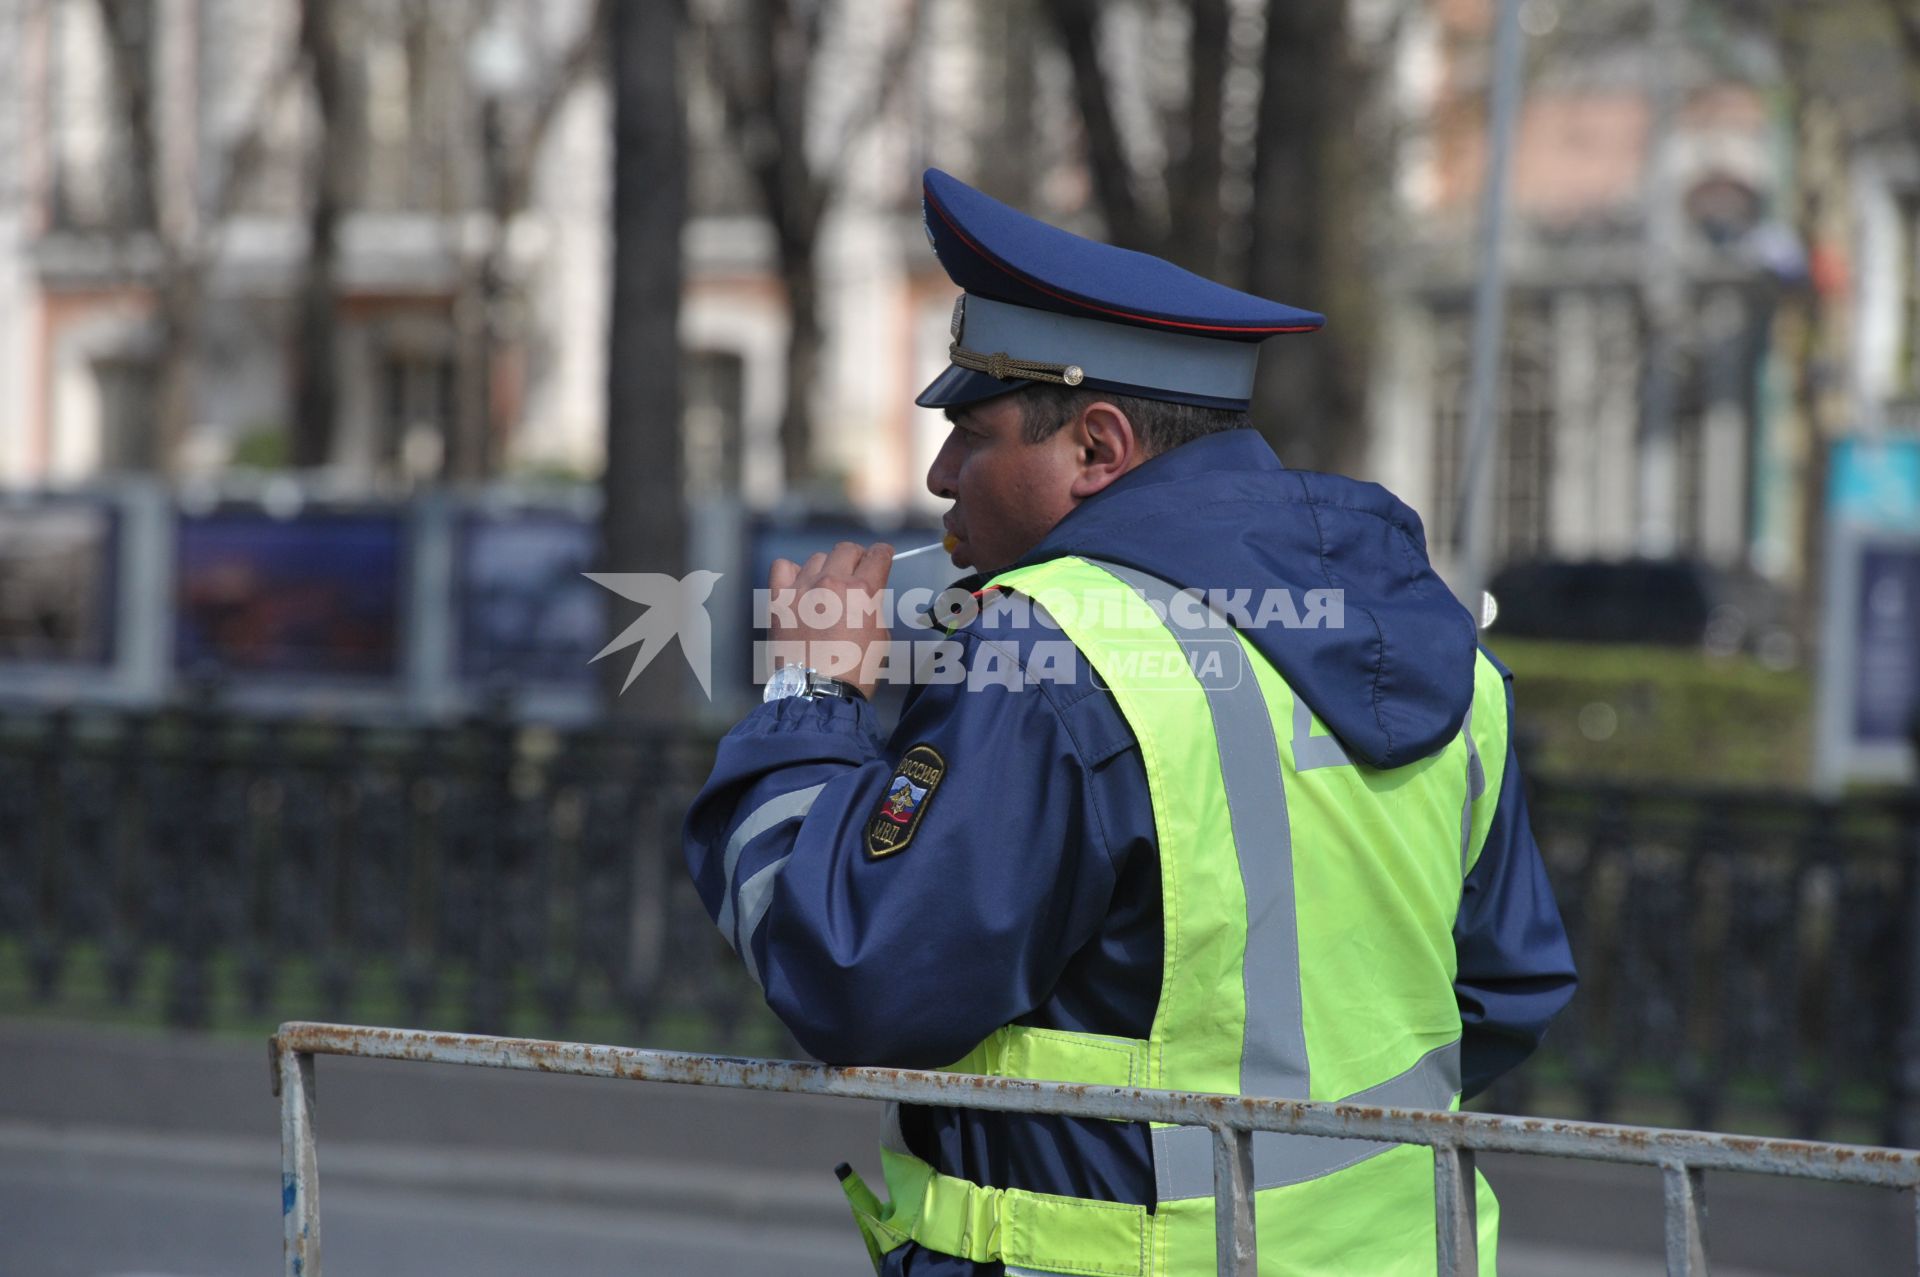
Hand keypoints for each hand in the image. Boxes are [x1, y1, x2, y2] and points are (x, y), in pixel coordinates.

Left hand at [768, 541, 894, 699]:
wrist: (819, 692)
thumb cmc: (855, 671)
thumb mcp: (880, 634)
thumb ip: (874, 604)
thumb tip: (867, 592)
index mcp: (862, 591)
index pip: (877, 555)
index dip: (883, 554)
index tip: (882, 556)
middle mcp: (831, 582)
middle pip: (847, 550)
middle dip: (856, 558)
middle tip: (856, 573)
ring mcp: (802, 589)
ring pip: (817, 558)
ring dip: (826, 568)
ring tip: (826, 588)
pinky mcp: (780, 599)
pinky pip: (783, 566)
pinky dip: (793, 572)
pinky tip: (800, 586)